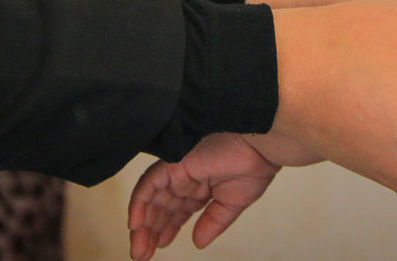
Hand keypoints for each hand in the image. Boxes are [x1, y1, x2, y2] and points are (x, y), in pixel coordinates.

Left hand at [128, 134, 281, 258]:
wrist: (260, 146)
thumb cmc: (255, 165)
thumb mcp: (232, 204)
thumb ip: (212, 223)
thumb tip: (198, 242)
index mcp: (202, 186)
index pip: (177, 210)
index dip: (167, 229)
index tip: (159, 246)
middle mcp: (187, 178)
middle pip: (161, 207)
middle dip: (151, 232)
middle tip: (142, 254)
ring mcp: (178, 170)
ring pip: (151, 199)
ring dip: (142, 225)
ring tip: (139, 249)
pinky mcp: (173, 163)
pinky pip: (148, 184)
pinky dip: (139, 204)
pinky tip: (136, 225)